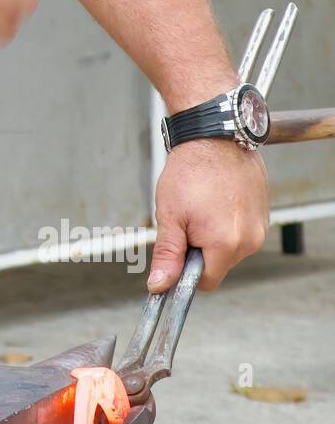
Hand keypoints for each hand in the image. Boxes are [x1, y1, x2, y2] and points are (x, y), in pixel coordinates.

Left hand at [149, 139, 269, 292]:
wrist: (216, 136)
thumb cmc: (191, 171)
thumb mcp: (170, 216)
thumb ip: (168, 255)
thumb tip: (159, 286)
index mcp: (226, 245)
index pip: (206, 282)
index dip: (186, 272)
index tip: (176, 252)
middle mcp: (250, 241)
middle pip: (218, 265)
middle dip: (199, 249)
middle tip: (187, 219)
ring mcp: (260, 227)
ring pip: (230, 248)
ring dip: (213, 235)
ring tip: (202, 205)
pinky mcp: (264, 214)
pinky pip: (242, 231)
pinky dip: (227, 222)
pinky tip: (216, 200)